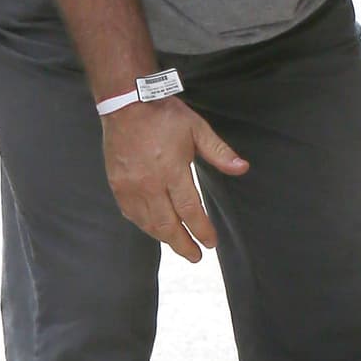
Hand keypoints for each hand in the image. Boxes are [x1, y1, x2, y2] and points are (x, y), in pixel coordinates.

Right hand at [102, 100, 247, 261]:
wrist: (125, 104)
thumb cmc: (164, 115)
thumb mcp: (197, 129)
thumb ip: (219, 152)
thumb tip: (242, 168)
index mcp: (172, 169)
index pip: (190, 210)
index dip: (201, 230)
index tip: (211, 242)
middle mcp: (149, 183)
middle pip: (167, 224)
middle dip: (183, 244)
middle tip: (197, 256)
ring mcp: (130, 186)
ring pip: (148, 223)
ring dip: (165, 239)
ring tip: (179, 246)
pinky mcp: (117, 185)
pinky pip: (131, 214)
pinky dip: (144, 226)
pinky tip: (154, 229)